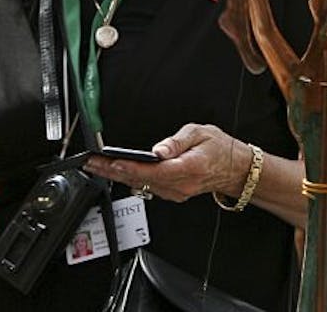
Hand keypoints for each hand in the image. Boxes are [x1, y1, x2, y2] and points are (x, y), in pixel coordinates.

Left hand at [85, 123, 251, 201]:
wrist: (235, 167)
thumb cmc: (219, 148)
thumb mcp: (200, 133)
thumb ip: (177, 142)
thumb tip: (159, 149)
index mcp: (187, 168)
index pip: (151, 170)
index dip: (128, 167)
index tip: (109, 162)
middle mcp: (181, 185)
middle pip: (141, 180)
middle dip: (113, 171)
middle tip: (91, 164)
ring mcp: (177, 192)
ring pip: (142, 185)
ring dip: (119, 176)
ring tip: (99, 166)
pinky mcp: (174, 193)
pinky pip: (150, 188)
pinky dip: (133, 179)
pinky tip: (119, 172)